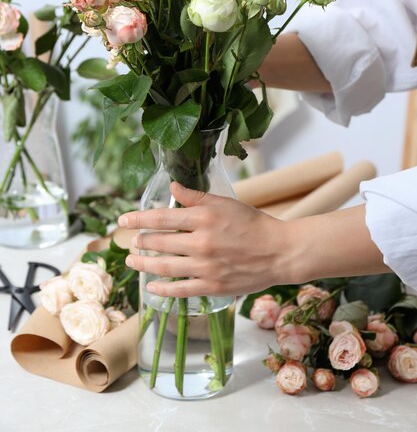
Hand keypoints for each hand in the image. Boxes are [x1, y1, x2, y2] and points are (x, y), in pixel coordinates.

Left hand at [119, 182, 294, 297]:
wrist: (279, 252)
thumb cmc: (253, 223)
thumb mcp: (225, 204)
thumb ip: (196, 197)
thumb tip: (172, 187)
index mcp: (204, 218)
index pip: (161, 217)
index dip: (138, 219)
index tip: (123, 220)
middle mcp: (201, 242)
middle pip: (160, 242)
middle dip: (141, 241)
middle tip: (131, 242)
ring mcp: (206, 266)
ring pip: (165, 267)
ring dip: (144, 264)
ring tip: (133, 261)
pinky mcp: (212, 286)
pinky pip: (180, 289)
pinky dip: (163, 289)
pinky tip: (152, 287)